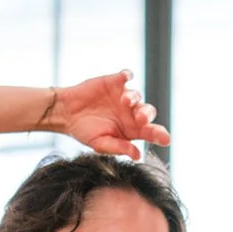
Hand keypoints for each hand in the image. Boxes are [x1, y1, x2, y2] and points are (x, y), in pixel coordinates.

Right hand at [51, 71, 169, 159]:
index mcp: (131, 130)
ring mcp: (123, 96)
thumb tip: (137, 155)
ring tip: (125, 101)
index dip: (159, 134)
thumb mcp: (101, 144)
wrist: (66, 114)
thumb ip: (119, 148)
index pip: (150, 132)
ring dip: (133, 97)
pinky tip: (125, 77)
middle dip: (146, 114)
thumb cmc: (85, 132)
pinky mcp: (114, 82)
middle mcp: (131, 113)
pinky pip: (126, 76)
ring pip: (136, 94)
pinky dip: (127, 75)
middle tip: (140, 119)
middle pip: (147, 111)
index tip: (166, 139)